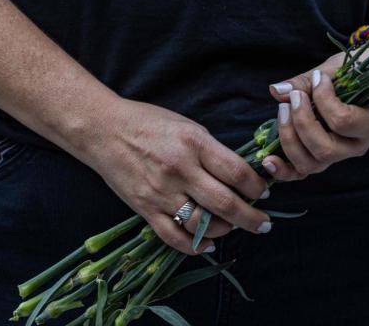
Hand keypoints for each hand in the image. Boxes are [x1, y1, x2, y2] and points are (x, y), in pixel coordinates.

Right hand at [82, 99, 271, 254]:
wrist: (103, 130)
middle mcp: (180, 169)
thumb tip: (240, 176)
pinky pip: (174, 237)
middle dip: (251, 218)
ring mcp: (161, 192)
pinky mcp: (145, 209)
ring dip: (226, 230)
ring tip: (234, 227)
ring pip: (203, 224)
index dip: (257, 187)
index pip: (237, 173)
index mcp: (194, 143)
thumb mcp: (187, 125)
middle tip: (264, 223)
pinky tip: (207, 243)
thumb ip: (212, 150)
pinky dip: (195, 245)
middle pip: (226, 203)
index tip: (264, 192)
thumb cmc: (148, 122)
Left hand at [263, 54, 368, 180]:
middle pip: (324, 149)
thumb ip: (307, 81)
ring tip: (282, 110)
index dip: (323, 99)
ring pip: (311, 163)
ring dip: (289, 137)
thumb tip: (277, 91)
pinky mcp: (320, 158)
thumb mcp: (335, 69)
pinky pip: (301, 173)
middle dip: (302, 121)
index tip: (319, 78)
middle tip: (295, 96)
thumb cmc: (353, 72)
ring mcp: (338, 156)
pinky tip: (267, 160)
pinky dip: (283, 170)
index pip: (343, 121)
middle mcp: (356, 146)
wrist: (361, 79)